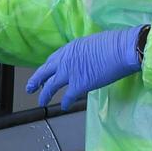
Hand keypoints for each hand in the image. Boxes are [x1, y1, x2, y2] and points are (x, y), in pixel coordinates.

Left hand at [26, 27, 143, 108]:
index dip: (47, 68)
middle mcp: (65, 60)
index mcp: (69, 48)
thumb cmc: (114, 43)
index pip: (52, 59)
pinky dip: (65, 103)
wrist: (121, 49)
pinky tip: (63, 107)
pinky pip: (68, 97)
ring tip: (41, 102)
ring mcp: (70, 73)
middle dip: (36, 80)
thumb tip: (85, 60)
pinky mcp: (79, 85)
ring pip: (51, 86)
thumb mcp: (91, 43)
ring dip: (45, 95)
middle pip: (44, 72)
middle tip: (30, 88)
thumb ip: (83, 53)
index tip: (44, 72)